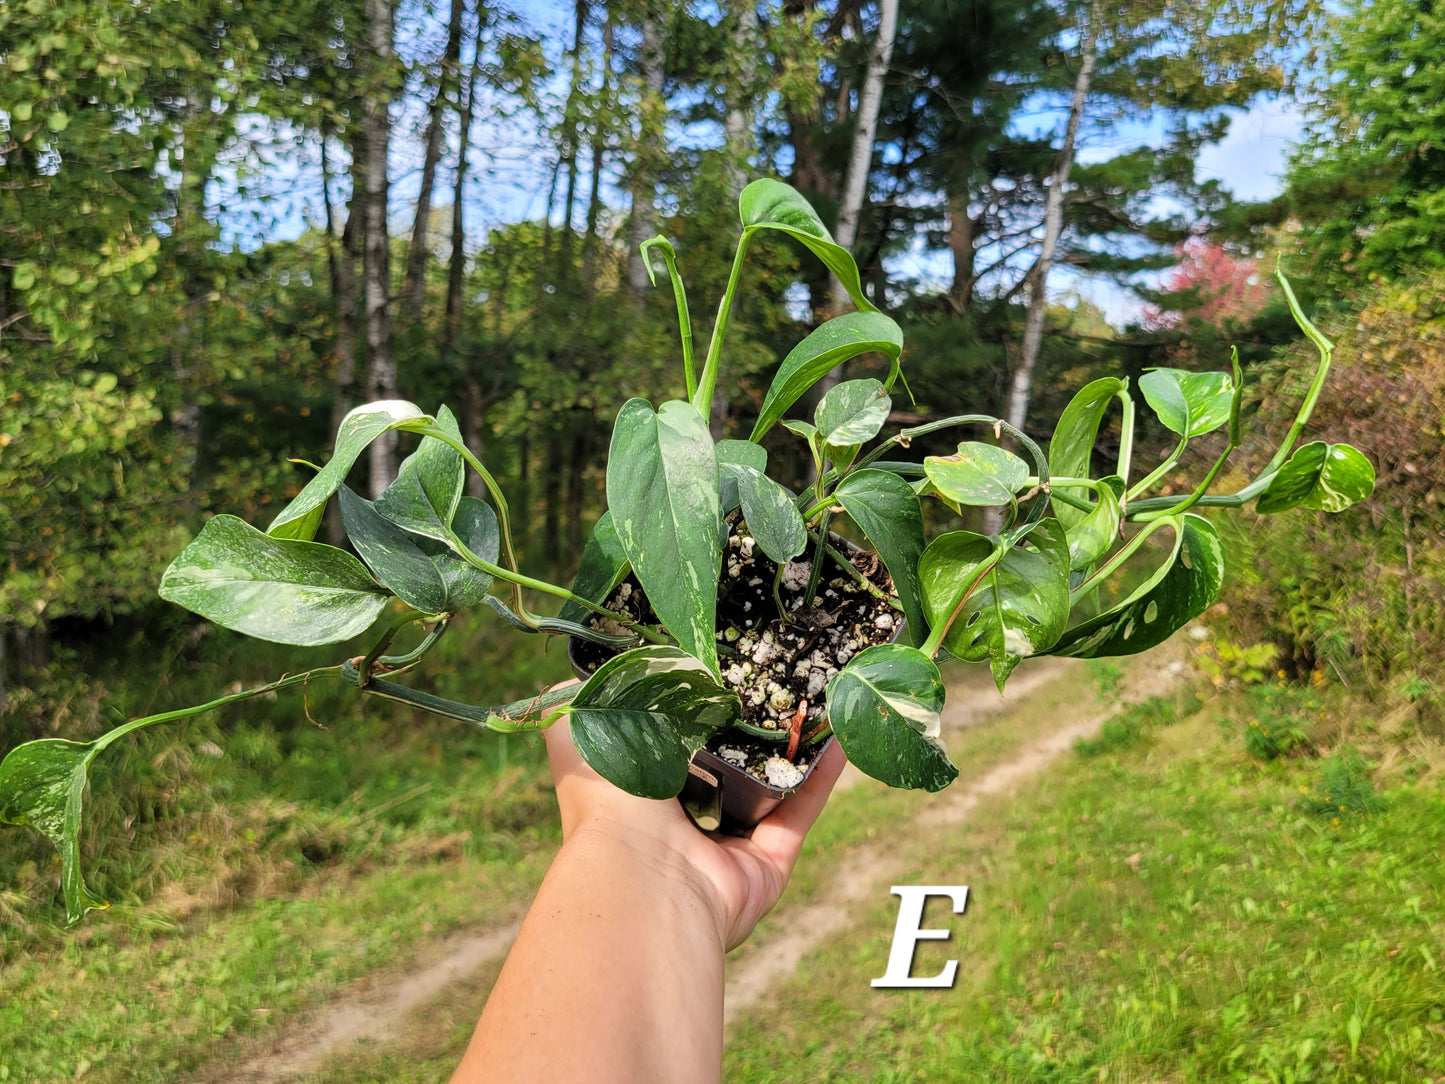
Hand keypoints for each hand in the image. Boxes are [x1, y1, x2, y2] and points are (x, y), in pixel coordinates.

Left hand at [542, 689, 846, 950]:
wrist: (642, 876)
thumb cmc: (607, 798)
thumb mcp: (582, 732)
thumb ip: (583, 699)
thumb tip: (577, 668)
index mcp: (638, 793)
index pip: (669, 745)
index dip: (694, 709)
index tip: (721, 667)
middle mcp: (680, 824)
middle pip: (725, 766)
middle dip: (751, 726)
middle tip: (778, 678)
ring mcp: (725, 848)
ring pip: (769, 790)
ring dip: (794, 748)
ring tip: (818, 697)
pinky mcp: (766, 866)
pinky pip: (800, 814)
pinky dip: (821, 777)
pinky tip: (838, 735)